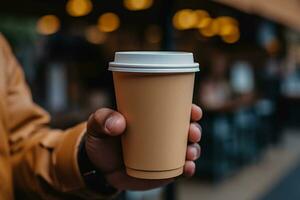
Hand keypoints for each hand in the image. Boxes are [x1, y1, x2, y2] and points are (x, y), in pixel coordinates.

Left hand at [85, 104, 202, 190]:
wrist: (98, 167)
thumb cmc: (101, 140)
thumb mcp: (97, 125)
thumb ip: (102, 119)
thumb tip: (118, 124)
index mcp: (152, 118)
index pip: (175, 110)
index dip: (189, 110)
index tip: (194, 111)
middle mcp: (162, 134)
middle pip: (186, 130)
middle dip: (195, 130)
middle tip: (191, 133)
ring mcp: (164, 153)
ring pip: (187, 149)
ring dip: (194, 150)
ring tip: (190, 152)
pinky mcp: (163, 170)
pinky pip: (180, 170)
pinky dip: (188, 169)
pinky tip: (188, 168)